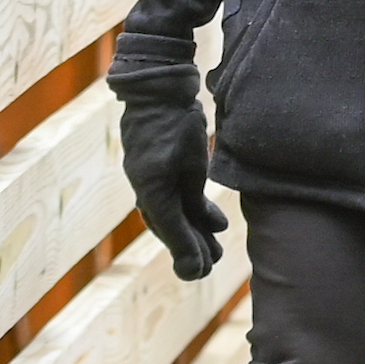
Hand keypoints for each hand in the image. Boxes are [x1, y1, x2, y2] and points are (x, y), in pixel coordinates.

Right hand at [117, 87, 223, 278]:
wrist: (158, 91)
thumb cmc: (175, 124)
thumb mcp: (191, 164)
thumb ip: (197, 200)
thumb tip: (213, 230)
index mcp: (151, 192)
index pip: (173, 232)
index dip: (188, 254)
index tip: (202, 271)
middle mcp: (148, 191)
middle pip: (172, 229)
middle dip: (192, 249)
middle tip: (211, 267)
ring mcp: (153, 181)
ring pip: (175, 216)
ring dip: (194, 234)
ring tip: (216, 252)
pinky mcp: (163, 171)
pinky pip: (177, 200)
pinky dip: (194, 214)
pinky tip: (213, 224)